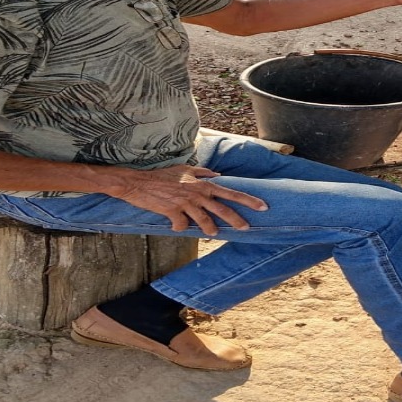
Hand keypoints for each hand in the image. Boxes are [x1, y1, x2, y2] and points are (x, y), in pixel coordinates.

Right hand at [113, 165, 267, 234]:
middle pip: (223, 210)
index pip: (231, 193)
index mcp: (203, 184)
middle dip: (237, 220)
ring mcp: (185, 203)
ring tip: (213, 232)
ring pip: (204, 221)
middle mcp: (197, 194)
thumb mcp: (184, 169)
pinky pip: (183, 226)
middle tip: (247, 228)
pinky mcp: (173, 212)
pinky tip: (176, 226)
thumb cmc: (162, 176)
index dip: (248, 200)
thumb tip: (218, 175)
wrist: (137, 182)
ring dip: (210, 229)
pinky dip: (181, 228)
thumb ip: (203, 173)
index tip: (263, 206)